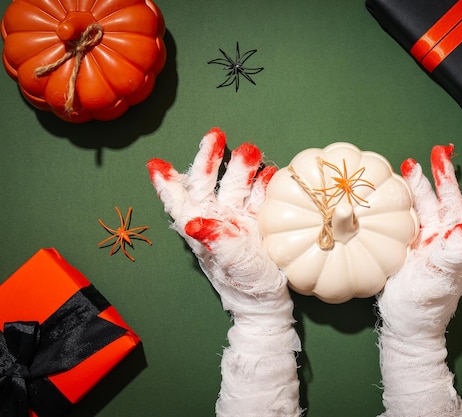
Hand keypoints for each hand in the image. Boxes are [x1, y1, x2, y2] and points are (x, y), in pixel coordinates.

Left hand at [147, 128, 301, 416]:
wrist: (268, 303)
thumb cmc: (244, 284)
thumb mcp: (229, 261)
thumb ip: (213, 238)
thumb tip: (192, 221)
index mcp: (201, 228)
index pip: (178, 201)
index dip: (167, 183)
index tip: (155, 164)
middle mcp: (216, 219)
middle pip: (208, 183)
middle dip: (210, 159)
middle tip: (216, 134)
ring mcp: (237, 220)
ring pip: (237, 185)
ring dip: (243, 167)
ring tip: (252, 150)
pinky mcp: (257, 224)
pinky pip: (259, 198)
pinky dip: (265, 185)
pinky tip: (271, 173)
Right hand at [377, 145, 461, 416]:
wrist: (404, 324)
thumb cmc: (426, 306)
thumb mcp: (442, 279)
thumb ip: (456, 255)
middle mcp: (448, 238)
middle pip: (451, 200)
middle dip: (446, 176)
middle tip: (439, 152)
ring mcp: (428, 241)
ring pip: (428, 205)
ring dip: (421, 184)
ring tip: (412, 164)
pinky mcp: (410, 245)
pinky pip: (410, 216)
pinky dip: (404, 200)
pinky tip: (396, 191)